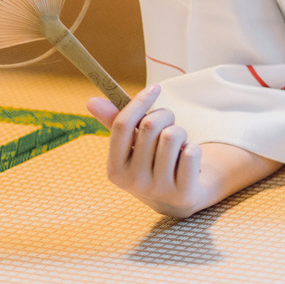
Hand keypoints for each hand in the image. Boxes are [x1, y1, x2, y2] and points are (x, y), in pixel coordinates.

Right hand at [87, 84, 206, 217]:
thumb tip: (91, 101)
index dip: (139, 101)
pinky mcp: (183, 194)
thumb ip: (116, 123)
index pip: (122, 125)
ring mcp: (158, 191)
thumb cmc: (154, 161)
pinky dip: (194, 149)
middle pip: (150, 126)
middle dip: (165, 115)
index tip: (155, 87)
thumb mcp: (134, 145)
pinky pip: (191, 151)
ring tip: (177, 146)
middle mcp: (133, 183)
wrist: (180, 196)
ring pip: (173, 135)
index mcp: (115, 170)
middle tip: (169, 123)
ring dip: (180, 133)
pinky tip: (188, 162)